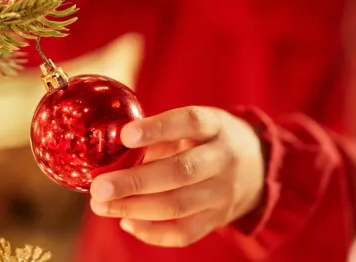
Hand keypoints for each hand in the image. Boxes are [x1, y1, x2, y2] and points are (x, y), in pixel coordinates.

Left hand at [89, 106, 265, 246]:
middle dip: (135, 182)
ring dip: (134, 208)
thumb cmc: (208, 141)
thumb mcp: (193, 126)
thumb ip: (158, 136)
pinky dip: (150, 232)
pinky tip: (126, 222)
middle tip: (99, 187)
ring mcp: (223, 193)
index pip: (190, 122)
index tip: (124, 135)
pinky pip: (183, 233)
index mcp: (216, 126)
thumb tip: (111, 153)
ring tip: (101, 206)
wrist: (257, 168)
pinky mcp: (217, 219)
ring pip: (177, 206)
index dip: (158, 129)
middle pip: (181, 172)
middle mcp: (224, 159)